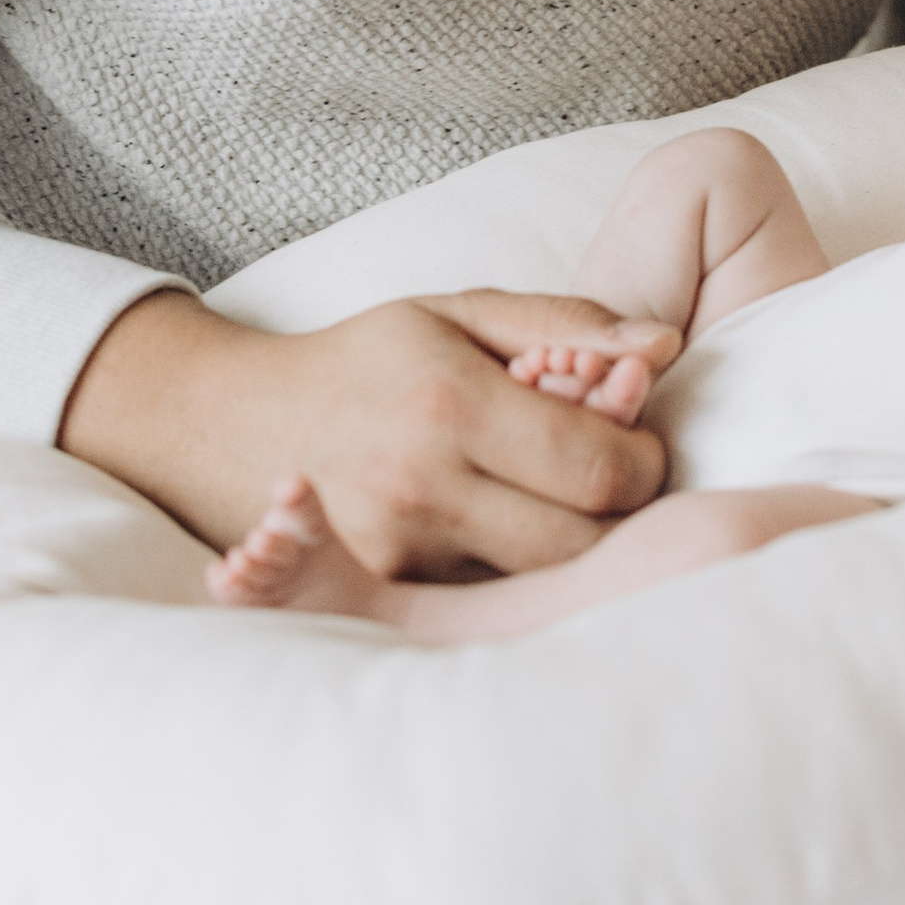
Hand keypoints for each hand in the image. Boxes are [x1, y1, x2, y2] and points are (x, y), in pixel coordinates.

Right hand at [59, 286, 678, 576]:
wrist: (242, 423)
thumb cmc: (370, 358)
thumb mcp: (460, 310)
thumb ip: (567, 321)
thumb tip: (662, 345)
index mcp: (452, 406)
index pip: (598, 468)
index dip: (642, 457)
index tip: (632, 434)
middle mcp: (425, 489)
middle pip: (581, 542)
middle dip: (617, 511)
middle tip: (608, 472)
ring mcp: (401, 553)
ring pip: (540, 580)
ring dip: (571, 542)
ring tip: (556, 493)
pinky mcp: (385, 594)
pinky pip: (489, 595)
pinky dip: (519, 567)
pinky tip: (511, 523)